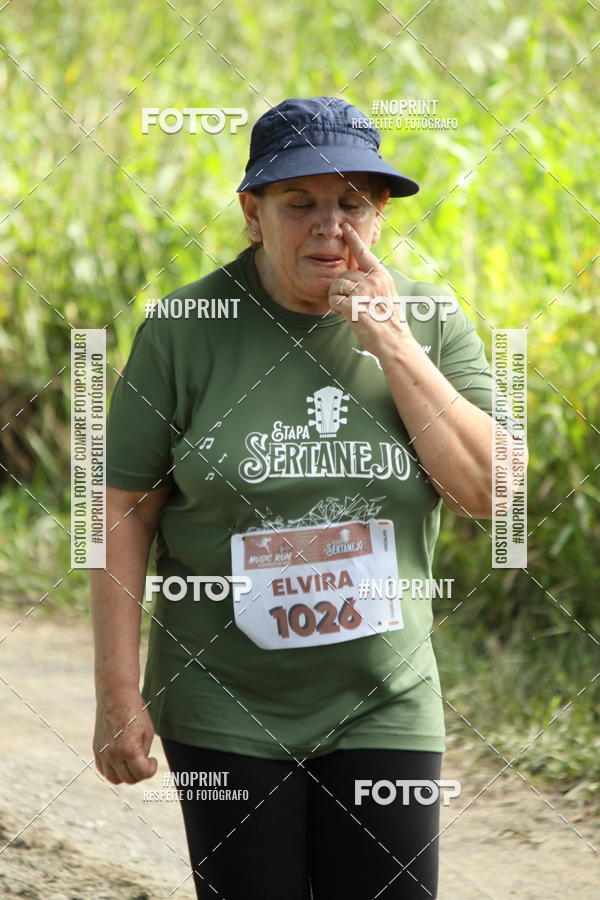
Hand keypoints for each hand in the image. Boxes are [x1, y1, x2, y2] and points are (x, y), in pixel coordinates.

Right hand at [93, 687, 157, 784]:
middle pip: (128, 779)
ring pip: (114, 778)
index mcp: (129, 750)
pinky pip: (103, 770)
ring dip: (126, 775)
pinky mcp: (96, 749)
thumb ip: (144, 752)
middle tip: (145, 762)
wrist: (116, 695)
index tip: (153, 761)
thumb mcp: (147, 732)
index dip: (151, 770)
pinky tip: (121, 760)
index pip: (142, 774)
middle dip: (140, 773)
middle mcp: (113, 754)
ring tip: (133, 763)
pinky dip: (113, 770)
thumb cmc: (135, 711)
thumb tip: (140, 765)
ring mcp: (103, 753)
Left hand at [328, 223, 415, 357]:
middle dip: (341, 288)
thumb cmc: (389, 322)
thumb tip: (356, 276)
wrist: (394, 342)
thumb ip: (373, 283)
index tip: (345, 227)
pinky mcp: (354, 306)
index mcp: (382, 276)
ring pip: (337, 286)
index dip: (353, 239)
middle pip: (344, 274)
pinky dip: (335, 309)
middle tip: (352, 304)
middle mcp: (373, 280)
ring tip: (349, 310)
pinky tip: (347, 316)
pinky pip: (334, 301)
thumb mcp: (386, 295)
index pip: (364, 253)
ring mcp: (364, 292)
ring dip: (337, 298)